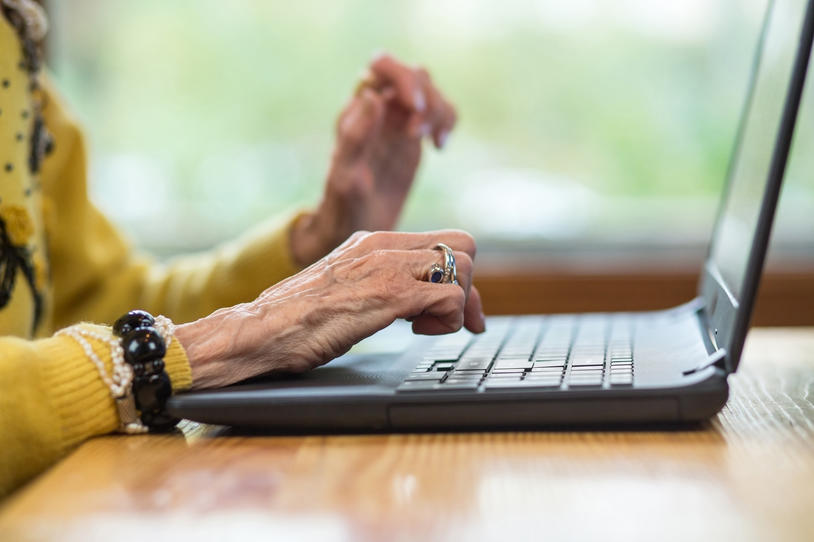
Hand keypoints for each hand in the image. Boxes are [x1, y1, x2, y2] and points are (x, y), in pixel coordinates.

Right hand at [176, 230, 483, 388]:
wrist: (259, 329)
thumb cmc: (293, 319)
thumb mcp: (343, 288)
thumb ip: (375, 282)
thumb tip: (409, 303)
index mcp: (372, 241)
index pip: (441, 241)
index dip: (457, 277)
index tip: (455, 311)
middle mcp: (383, 245)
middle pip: (463, 245)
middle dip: (468, 286)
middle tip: (456, 321)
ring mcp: (388, 267)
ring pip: (464, 268)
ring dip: (458, 306)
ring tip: (424, 328)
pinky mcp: (389, 294)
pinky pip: (450, 296)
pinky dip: (448, 321)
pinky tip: (418, 333)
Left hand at [291, 53, 457, 266]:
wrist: (355, 231)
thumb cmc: (343, 208)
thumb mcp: (346, 177)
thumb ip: (356, 137)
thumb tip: (373, 96)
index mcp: (357, 111)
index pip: (381, 67)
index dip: (403, 78)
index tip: (414, 109)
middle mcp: (378, 110)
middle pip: (412, 73)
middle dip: (425, 97)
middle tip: (419, 135)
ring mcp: (397, 122)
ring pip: (429, 90)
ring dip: (439, 109)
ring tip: (433, 143)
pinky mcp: (414, 137)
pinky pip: (439, 112)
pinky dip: (448, 121)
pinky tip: (440, 148)